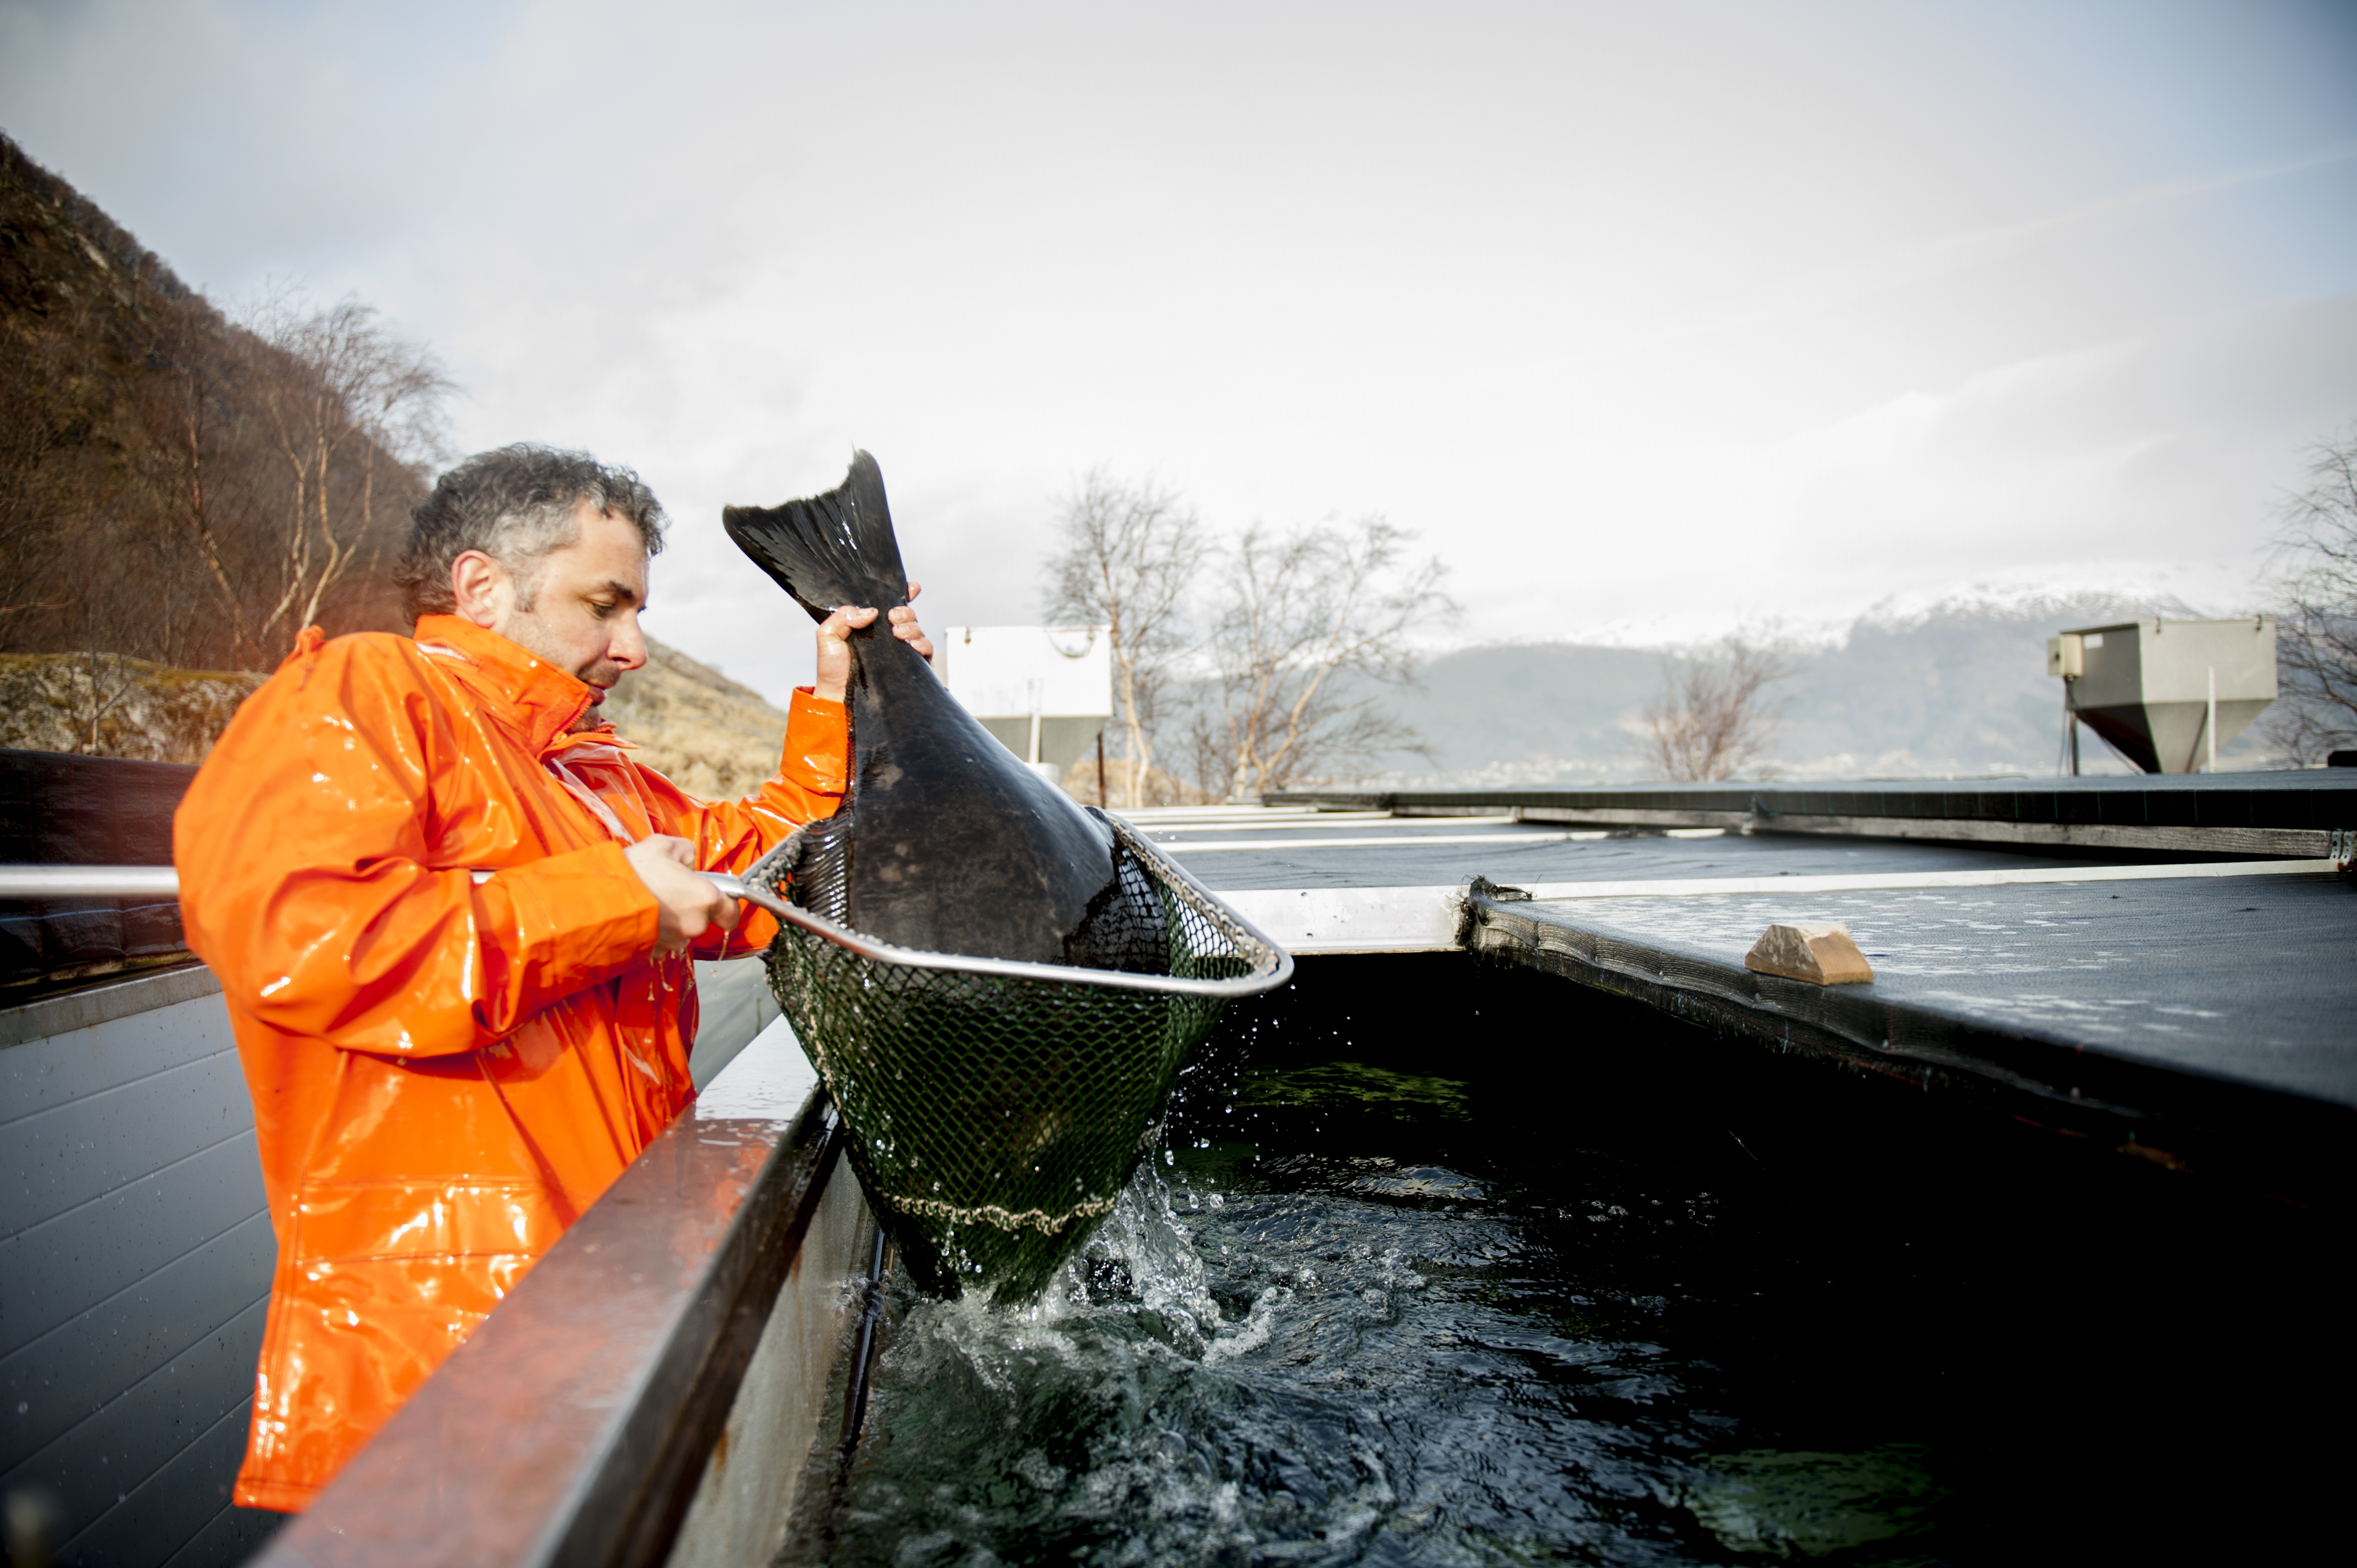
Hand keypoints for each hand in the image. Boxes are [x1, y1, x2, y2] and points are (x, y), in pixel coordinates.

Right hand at [622, 835, 739, 956]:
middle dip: (688, 907)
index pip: (731, 911)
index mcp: (704, 897)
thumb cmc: (633, 871)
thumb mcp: (662, 845)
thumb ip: (685, 852)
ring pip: (681, 930)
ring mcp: (674, 941)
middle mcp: (695, 924)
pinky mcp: (655, 953)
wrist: (598, 901)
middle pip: (702, 919)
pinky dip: (655, 930)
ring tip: (649, 902)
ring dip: (671, 920)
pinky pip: (662, 940)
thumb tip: (689, 862)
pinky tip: (640, 916)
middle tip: (667, 890)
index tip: (717, 900)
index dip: (726, 906)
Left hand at [814, 581, 929, 702]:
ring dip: (912, 627)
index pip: (889, 605)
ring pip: (917, 630)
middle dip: (905, 612)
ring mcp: (898, 650)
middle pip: (907, 615)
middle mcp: (886, 635)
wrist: (839, 695)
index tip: (911, 588)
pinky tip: (911, 646)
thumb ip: (843, 616)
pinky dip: (922, 644)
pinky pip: (925, 650)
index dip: (903, 594)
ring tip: (898, 633)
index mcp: (870, 624)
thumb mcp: (828, 635)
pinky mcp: (908, 665)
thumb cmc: (832, 668)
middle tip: (893, 618)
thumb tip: (871, 611)